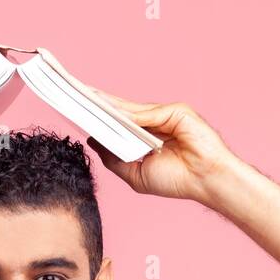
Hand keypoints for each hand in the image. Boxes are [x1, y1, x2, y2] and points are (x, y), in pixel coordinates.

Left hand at [85, 87, 237, 203]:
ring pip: (132, 109)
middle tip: (75, 98)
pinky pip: (148, 112)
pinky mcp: (176, 111)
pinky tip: (111, 113)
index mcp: (146, 138)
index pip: (118, 125)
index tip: (77, 113)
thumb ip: (114, 159)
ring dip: (110, 106)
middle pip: (122, 112)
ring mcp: (165, 116)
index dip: (100, 119)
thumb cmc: (176, 180)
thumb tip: (92, 141)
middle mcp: (154, 124)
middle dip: (100, 107)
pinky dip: (130, 114)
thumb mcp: (135, 174)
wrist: (205, 180)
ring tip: (87, 102)